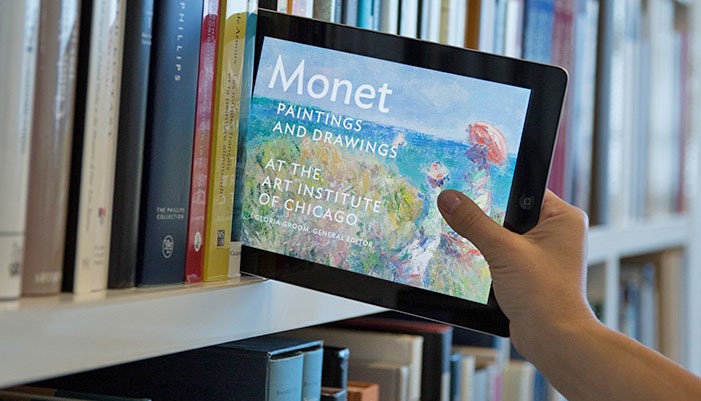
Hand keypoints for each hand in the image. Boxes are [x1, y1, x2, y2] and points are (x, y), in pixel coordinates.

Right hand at [437, 189, 596, 354]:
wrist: (553, 340)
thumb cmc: (546, 297)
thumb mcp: (503, 251)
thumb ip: (473, 222)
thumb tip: (450, 199)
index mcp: (563, 218)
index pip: (524, 188)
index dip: (497, 188)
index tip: (470, 185)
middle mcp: (558, 233)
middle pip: (511, 212)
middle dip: (490, 219)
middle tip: (467, 216)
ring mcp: (545, 253)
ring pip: (506, 235)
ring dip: (490, 241)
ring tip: (479, 246)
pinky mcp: (532, 271)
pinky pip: (505, 254)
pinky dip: (492, 258)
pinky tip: (482, 263)